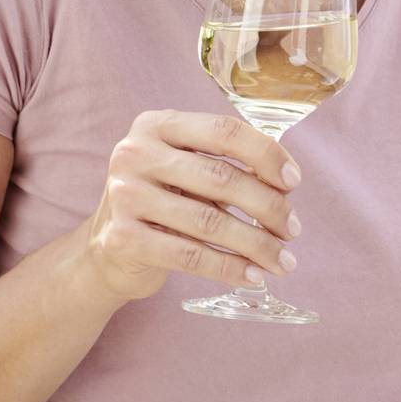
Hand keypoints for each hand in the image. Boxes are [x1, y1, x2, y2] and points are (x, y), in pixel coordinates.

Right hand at [80, 109, 298, 303]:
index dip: (267, 155)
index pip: (224, 131)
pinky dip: (229, 268)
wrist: (107, 250)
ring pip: (209, 222)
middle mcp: (135, 154)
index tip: (294, 182)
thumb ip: (227, 167)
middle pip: (221, 178)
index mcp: (157, 125)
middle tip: (292, 230)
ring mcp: (125, 195)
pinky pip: (190, 256)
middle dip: (268, 207)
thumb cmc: (163, 203)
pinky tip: (253, 276)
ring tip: (283, 261)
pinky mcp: (123, 238)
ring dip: (256, 244)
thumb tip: (285, 185)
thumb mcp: (187, 171)